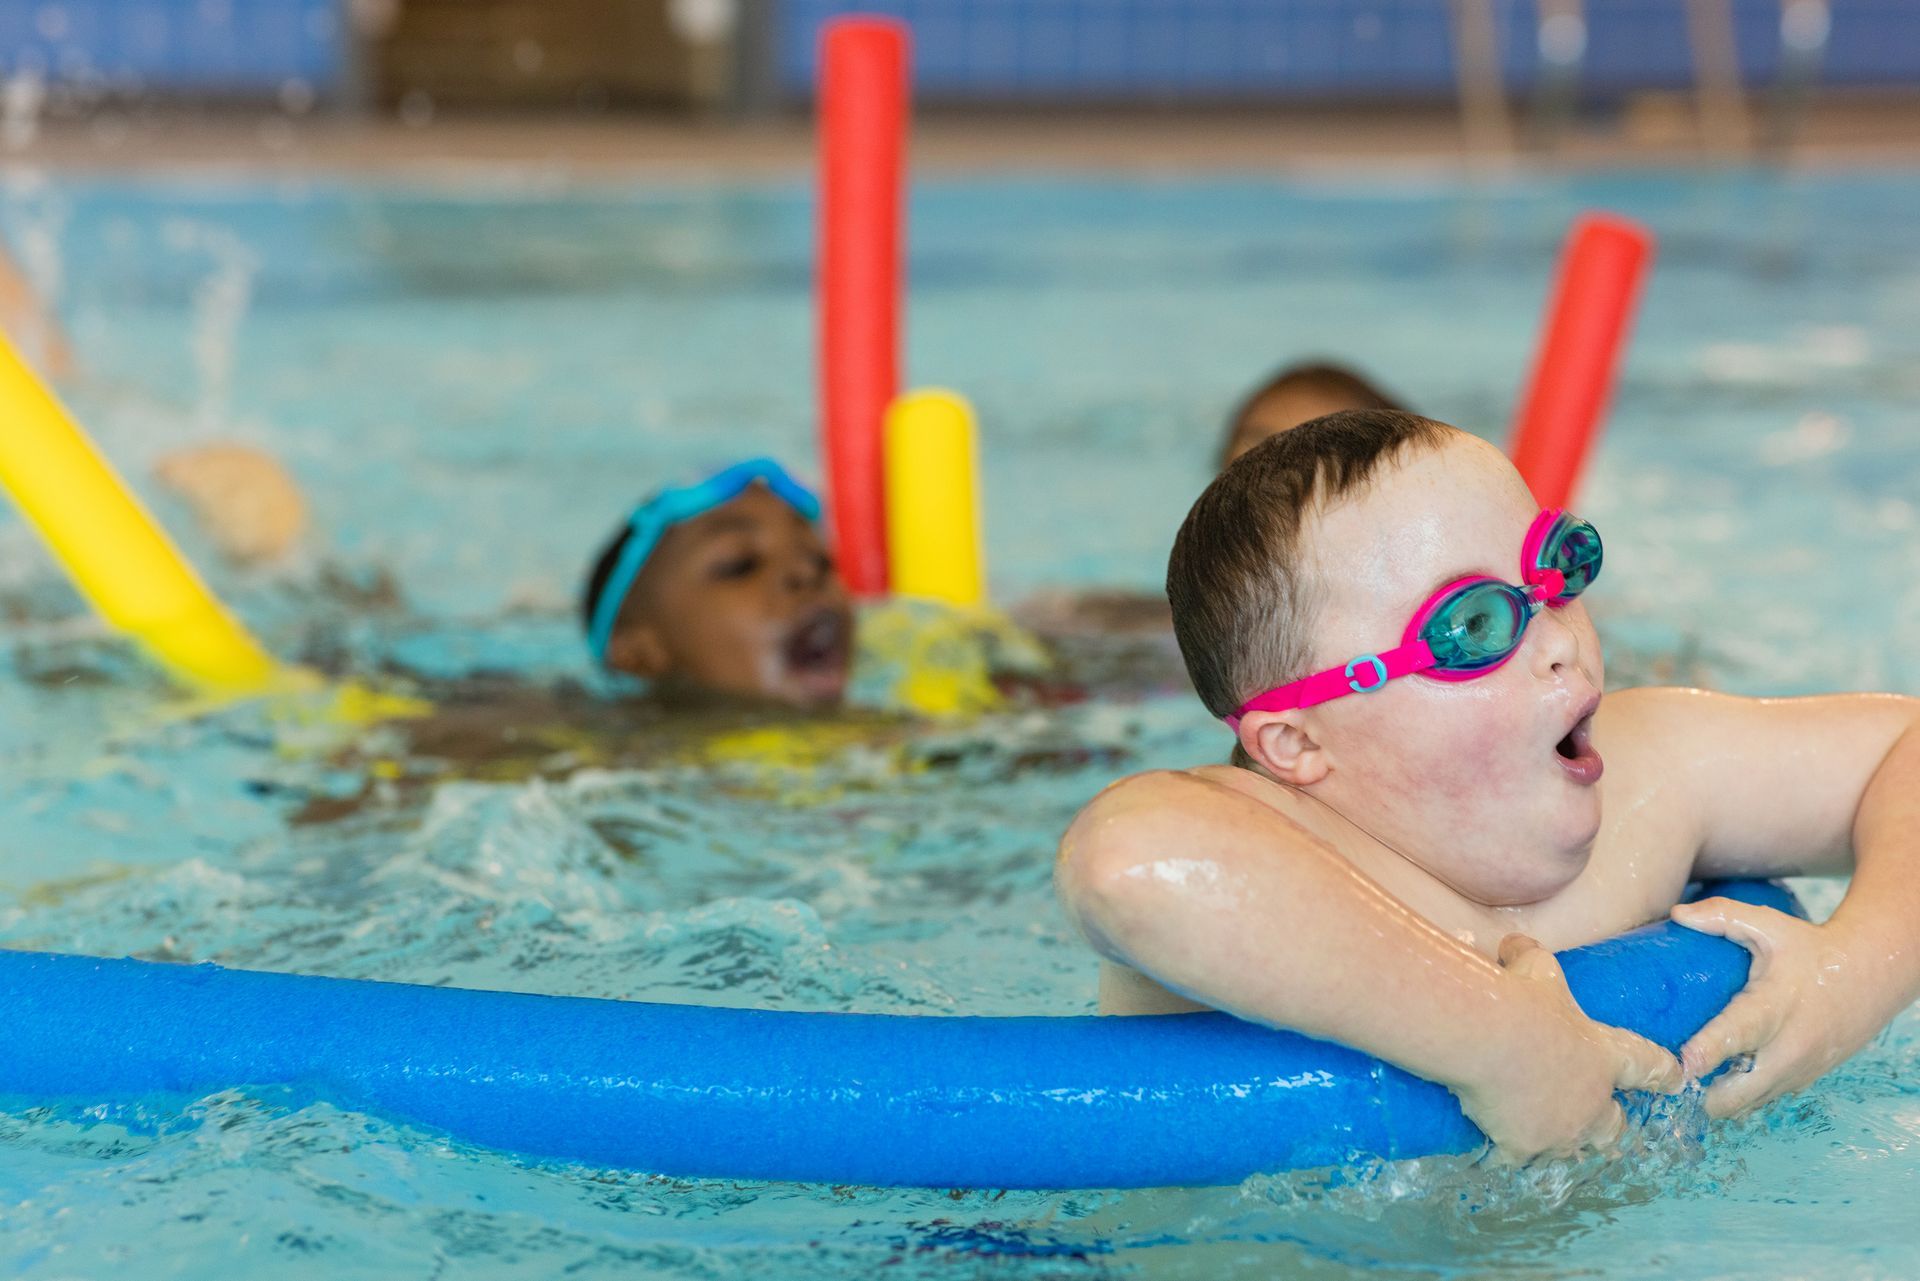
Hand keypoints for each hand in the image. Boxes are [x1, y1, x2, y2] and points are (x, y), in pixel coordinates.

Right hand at [1454, 934, 1683, 1161]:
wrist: (1488, 1036)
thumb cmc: (1521, 998)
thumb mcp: (1534, 968)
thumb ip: (1530, 957)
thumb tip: (1515, 943)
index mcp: (1607, 1056)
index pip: (1650, 1067)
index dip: (1664, 1074)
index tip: (1676, 1080)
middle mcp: (1592, 1101)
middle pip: (1615, 1129)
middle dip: (1609, 1126)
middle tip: (1596, 1119)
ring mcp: (1560, 1129)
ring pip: (1569, 1150)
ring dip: (1557, 1141)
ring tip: (1537, 1135)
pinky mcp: (1524, 1144)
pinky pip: (1520, 1159)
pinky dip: (1508, 1152)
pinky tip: (1495, 1148)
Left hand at [1670, 897, 1887, 1117]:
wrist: (1870, 976)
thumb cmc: (1810, 950)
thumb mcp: (1769, 926)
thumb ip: (1723, 916)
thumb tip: (1678, 915)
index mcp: (1774, 1007)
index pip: (1738, 1036)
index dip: (1707, 1052)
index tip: (1680, 1065)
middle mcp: (1787, 1049)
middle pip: (1737, 1093)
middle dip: (1698, 1095)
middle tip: (1664, 1078)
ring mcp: (1796, 1071)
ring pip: (1746, 1105)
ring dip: (1715, 1099)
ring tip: (1682, 1080)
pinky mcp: (1800, 1081)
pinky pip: (1760, 1100)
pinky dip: (1736, 1096)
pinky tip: (1714, 1078)